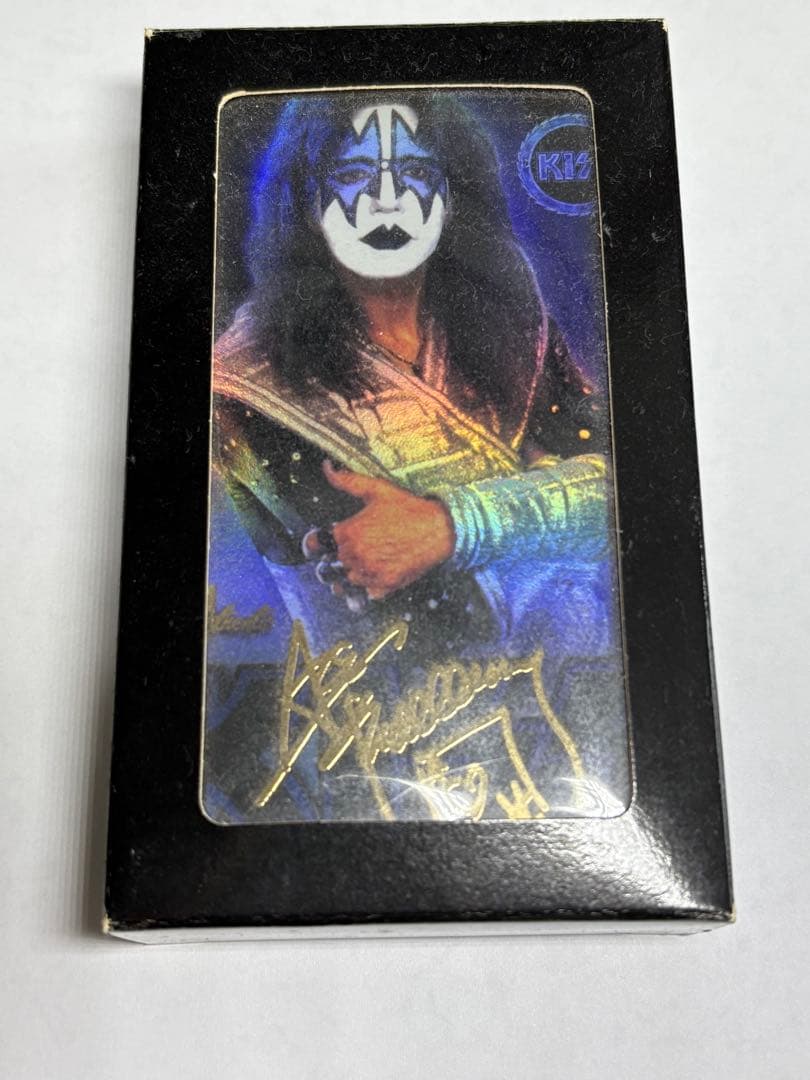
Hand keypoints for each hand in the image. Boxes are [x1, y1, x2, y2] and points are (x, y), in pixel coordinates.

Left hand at [305, 461, 454, 600]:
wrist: (440, 530)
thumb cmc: (408, 508)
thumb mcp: (377, 489)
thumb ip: (348, 481)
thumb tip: (326, 467)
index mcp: (347, 532)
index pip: (316, 544)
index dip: (320, 542)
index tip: (327, 542)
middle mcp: (354, 555)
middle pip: (330, 565)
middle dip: (338, 558)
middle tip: (355, 551)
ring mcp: (369, 573)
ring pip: (345, 582)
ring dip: (349, 575)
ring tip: (365, 564)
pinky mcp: (384, 586)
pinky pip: (364, 594)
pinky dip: (368, 587)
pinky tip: (377, 575)